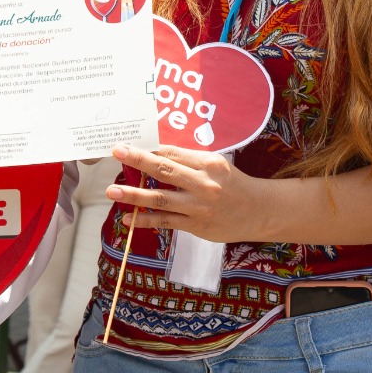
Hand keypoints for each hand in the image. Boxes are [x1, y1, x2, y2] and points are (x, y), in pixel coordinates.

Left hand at [108, 144, 265, 242]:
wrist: (258, 211)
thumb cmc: (234, 184)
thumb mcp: (217, 165)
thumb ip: (190, 161)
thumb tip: (156, 155)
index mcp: (208, 163)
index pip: (173, 153)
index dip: (149, 149)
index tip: (128, 146)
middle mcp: (203, 183)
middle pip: (164, 169)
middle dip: (138, 160)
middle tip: (117, 152)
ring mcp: (198, 206)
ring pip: (160, 198)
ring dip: (134, 194)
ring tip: (112, 190)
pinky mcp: (196, 225)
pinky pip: (166, 222)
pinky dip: (146, 219)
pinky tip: (129, 218)